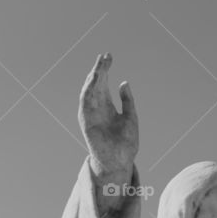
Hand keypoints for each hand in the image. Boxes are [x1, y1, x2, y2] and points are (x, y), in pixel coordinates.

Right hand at [79, 53, 138, 183]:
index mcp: (107, 105)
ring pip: (89, 90)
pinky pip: (85, 102)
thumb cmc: (126, 143)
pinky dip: (88, 90)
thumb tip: (124, 83)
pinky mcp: (86, 120)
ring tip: (99, 65)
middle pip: (96, 83)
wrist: (120, 161)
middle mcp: (97, 107)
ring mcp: (91, 113)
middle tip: (105, 56)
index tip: (109, 56)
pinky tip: (94, 79)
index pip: (104, 83)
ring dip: (93, 77)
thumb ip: (127, 100)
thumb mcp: (130, 117)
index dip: (105, 69)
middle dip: (99, 69)